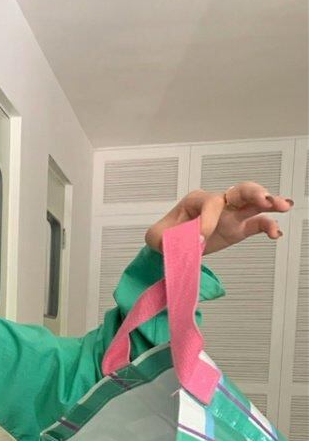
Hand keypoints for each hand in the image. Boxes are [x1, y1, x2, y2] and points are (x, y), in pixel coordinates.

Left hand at [147, 182, 291, 257]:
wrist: (173, 249)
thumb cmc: (166, 238)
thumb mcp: (156, 237)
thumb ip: (162, 237)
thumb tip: (180, 242)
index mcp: (197, 200)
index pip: (210, 203)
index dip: (208, 220)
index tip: (202, 240)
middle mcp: (217, 204)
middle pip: (239, 191)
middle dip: (253, 193)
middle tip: (266, 200)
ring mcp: (230, 215)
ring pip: (252, 203)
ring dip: (269, 203)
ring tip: (284, 206)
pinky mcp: (237, 229)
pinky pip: (255, 225)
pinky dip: (267, 226)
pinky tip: (276, 232)